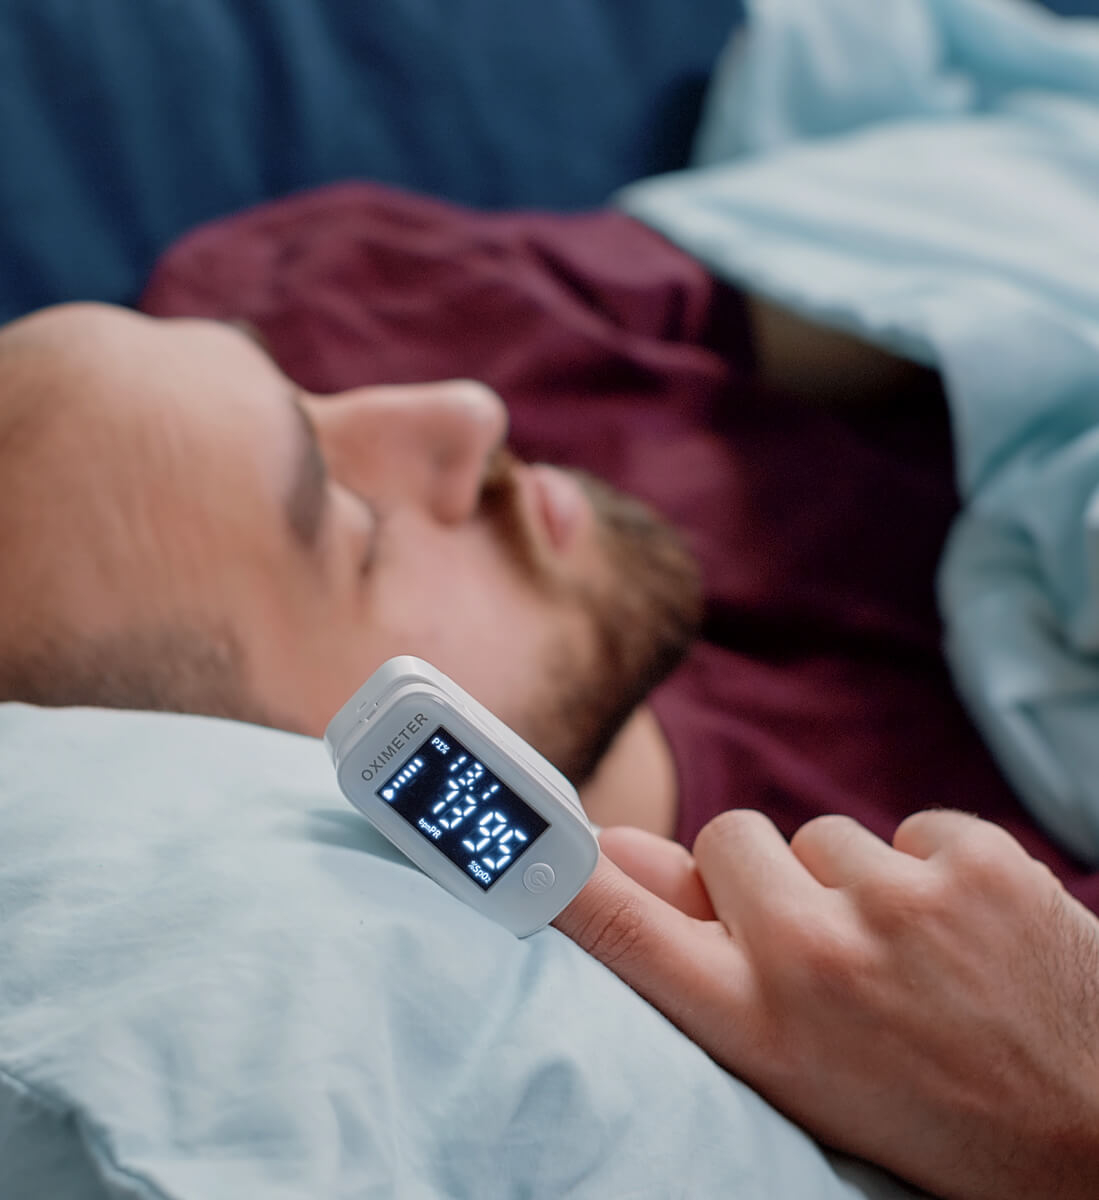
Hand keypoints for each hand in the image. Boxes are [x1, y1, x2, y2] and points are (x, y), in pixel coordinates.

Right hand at [554, 813, 1098, 1199]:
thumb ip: (696, 955)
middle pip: (725, 839)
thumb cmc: (928, 1115)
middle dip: (760, 877)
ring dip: (854, 881)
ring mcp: (899, 904)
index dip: (560, 869)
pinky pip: (911, 825)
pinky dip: (930, 868)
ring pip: (823, 834)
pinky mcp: (978, 864)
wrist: (1096, 1139)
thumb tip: (611, 853)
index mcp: (756, 1030)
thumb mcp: (791, 1066)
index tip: (518, 836)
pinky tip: (966, 934)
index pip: (622, 924)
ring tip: (908, 957)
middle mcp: (812, 959)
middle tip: (817, 940)